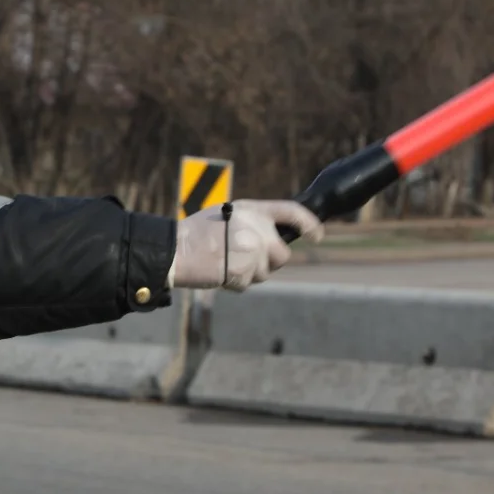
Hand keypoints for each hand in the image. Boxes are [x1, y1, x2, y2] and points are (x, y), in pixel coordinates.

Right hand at [167, 200, 323, 291]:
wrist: (176, 250)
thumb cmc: (197, 233)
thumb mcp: (228, 215)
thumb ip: (252, 222)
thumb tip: (271, 238)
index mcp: (253, 210)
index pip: (292, 212)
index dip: (309, 224)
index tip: (317, 235)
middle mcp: (257, 229)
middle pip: (282, 254)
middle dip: (269, 261)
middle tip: (246, 258)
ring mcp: (251, 251)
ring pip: (265, 273)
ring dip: (250, 273)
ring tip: (226, 262)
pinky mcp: (243, 272)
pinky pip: (248, 283)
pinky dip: (235, 282)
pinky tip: (219, 271)